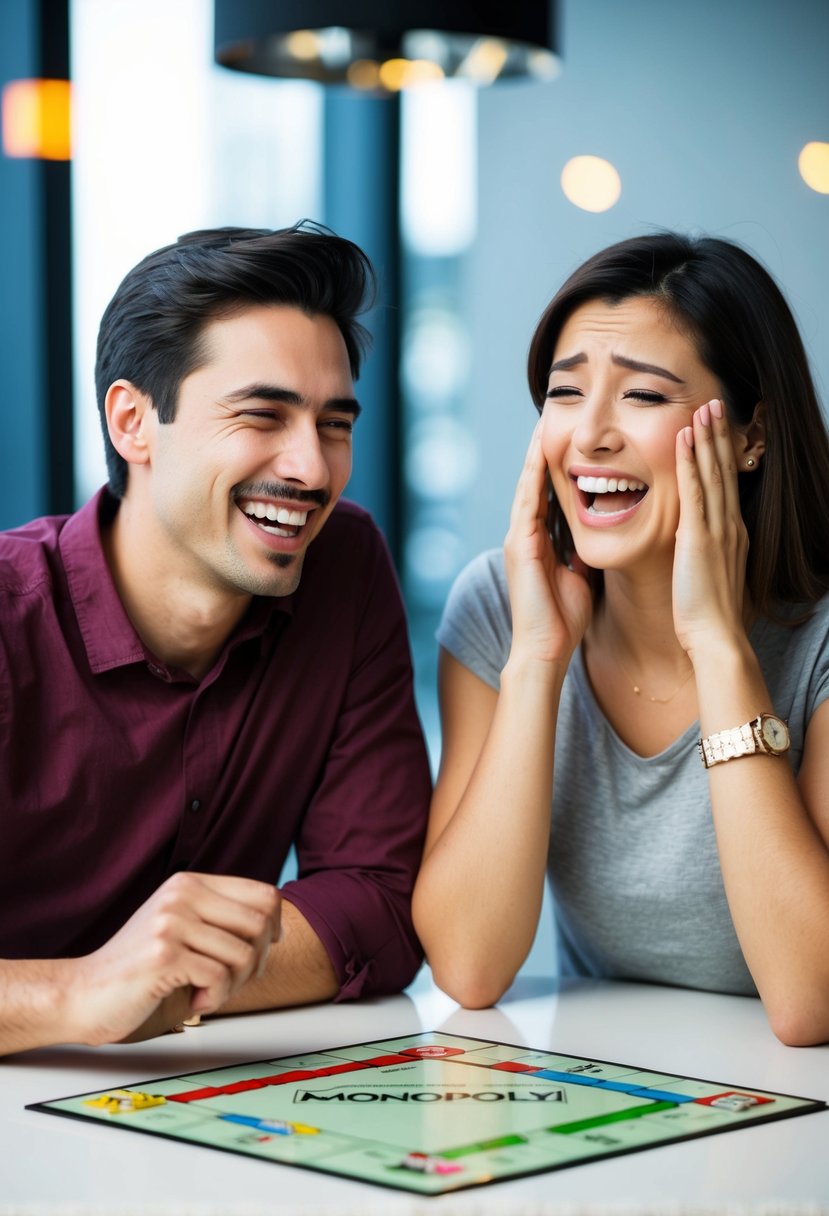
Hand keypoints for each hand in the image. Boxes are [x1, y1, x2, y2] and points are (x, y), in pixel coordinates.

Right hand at [66, 872, 279, 1045]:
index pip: (263, 894)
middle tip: (233, 981)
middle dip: (257, 961)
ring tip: (209, 991)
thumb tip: (276, 927)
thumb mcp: (185, 931)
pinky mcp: (165, 953)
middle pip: (261, 922)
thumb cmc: (141, 971)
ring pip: (244, 953)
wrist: (85, 994)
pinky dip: (215, 998)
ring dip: (235, 985)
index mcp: (190, 884)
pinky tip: (195, 1001)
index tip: (262, 951)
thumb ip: (221, 921)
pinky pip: (221, 976)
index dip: (274, 927)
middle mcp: (182, 894)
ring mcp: (172, 921)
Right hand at [504, 422, 592, 665]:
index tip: (571, 442)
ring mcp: (518, 539)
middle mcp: (524, 536)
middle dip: (543, 453)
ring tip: (545, 423)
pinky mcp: (519, 545)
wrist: (545, 651)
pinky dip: (534, 475)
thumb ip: (582, 554)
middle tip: (553, 418)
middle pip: (534, 484)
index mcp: (539, 543)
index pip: (548, 495)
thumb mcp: (579, 578)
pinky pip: (527, 500)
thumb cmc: (563, 622)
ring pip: (528, 485)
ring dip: (536, 455)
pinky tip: (542, 452)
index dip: (558, 468)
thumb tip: (600, 538)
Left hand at [673, 399, 748, 660]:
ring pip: (713, 473)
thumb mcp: (705, 577)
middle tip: (714, 404)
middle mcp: (728, 527)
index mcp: (729, 536)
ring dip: (707, 438)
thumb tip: (688, 546)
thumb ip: (699, 555)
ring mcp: (716, 530)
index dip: (721, 455)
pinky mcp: (698, 538)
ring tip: (703, 408)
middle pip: (724, 471)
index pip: (725, 486)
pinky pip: (694, 491)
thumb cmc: (706, 617)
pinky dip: (690, 462)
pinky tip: (684, 439)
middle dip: (719, 436)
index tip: (716, 430)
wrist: (714, 637)